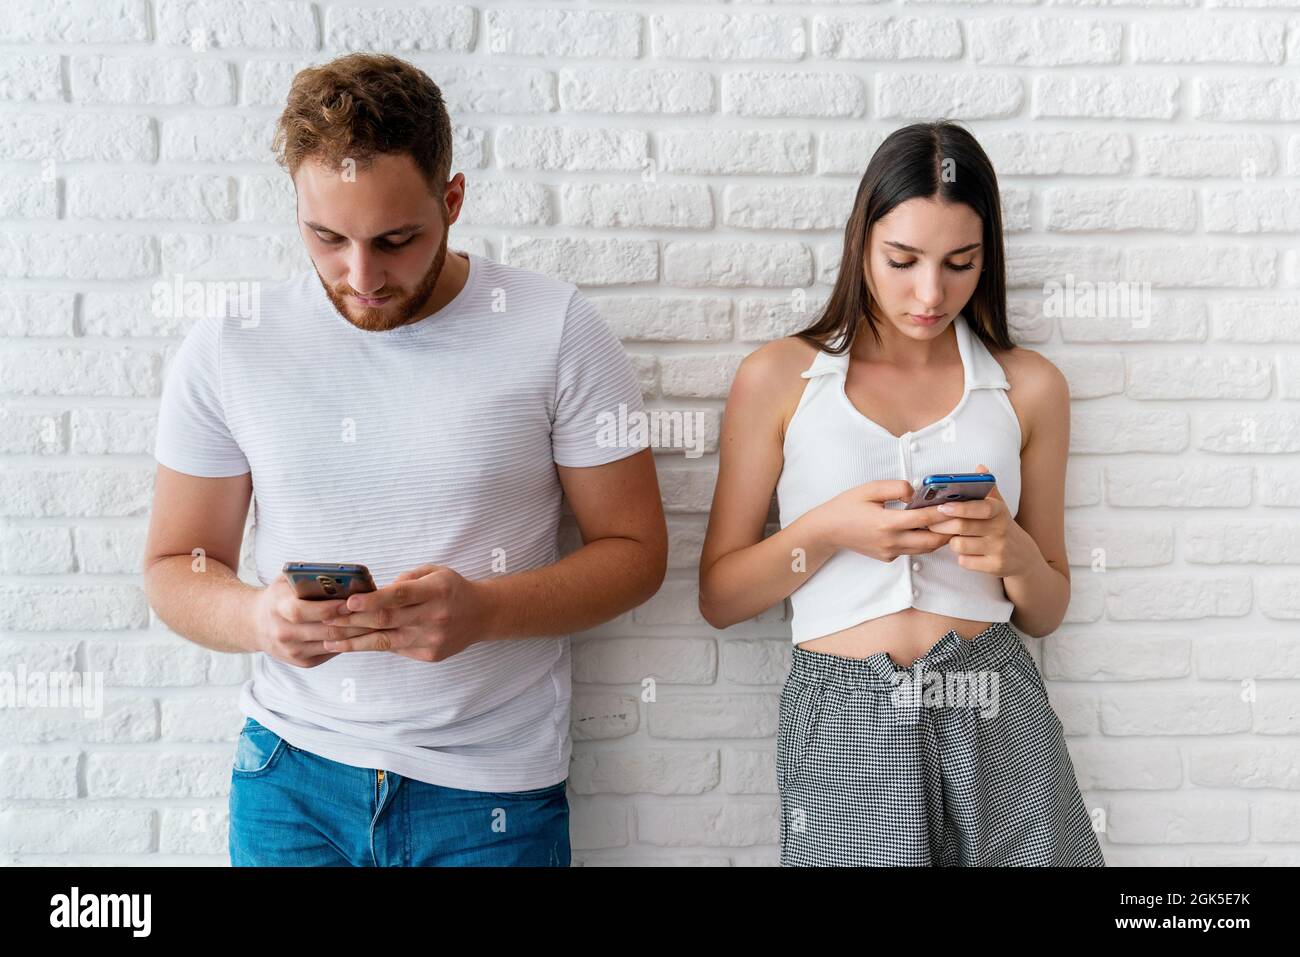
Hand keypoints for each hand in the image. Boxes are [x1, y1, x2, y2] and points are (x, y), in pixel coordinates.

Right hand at [247, 574, 373, 668]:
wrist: (255, 625)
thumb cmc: (279, 596)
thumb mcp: (286, 580)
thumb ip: (309, 577)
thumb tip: (344, 575)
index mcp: (278, 608)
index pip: (302, 611)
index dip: (329, 608)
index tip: (351, 601)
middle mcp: (283, 633)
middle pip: (324, 629)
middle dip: (353, 621)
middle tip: (376, 613)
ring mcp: (292, 650)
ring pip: (332, 643)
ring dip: (357, 634)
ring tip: (377, 622)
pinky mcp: (303, 662)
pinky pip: (331, 651)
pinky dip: (349, 642)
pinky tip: (365, 633)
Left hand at [319, 563, 492, 662]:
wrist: (483, 614)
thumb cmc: (452, 588)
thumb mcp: (434, 571)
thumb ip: (405, 581)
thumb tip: (373, 593)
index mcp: (436, 591)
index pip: (399, 596)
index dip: (372, 600)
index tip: (348, 602)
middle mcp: (434, 617)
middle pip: (386, 621)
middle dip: (352, 621)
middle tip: (324, 620)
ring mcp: (432, 639)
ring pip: (385, 642)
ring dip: (353, 641)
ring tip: (328, 640)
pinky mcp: (429, 655)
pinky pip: (395, 649)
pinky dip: (372, 646)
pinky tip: (352, 644)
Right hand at [807, 478, 953, 562]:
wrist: (828, 530)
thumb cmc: (847, 506)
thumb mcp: (870, 489)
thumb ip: (896, 487)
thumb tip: (916, 492)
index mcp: (886, 523)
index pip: (924, 518)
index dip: (943, 512)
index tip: (958, 504)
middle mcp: (890, 541)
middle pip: (931, 540)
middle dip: (949, 531)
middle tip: (962, 518)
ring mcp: (889, 552)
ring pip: (924, 549)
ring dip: (939, 538)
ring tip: (950, 524)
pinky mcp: (888, 557)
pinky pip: (912, 551)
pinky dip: (924, 542)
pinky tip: (927, 530)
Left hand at [923, 464, 1033, 576]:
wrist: (1022, 556)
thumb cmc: (1001, 527)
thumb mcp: (998, 507)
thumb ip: (987, 488)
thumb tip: (980, 467)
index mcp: (999, 511)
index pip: (980, 507)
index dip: (959, 507)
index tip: (942, 506)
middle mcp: (1000, 529)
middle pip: (962, 527)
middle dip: (941, 525)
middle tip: (930, 523)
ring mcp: (998, 549)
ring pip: (960, 545)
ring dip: (951, 542)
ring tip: (952, 538)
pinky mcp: (994, 566)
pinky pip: (965, 561)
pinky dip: (961, 557)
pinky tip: (966, 553)